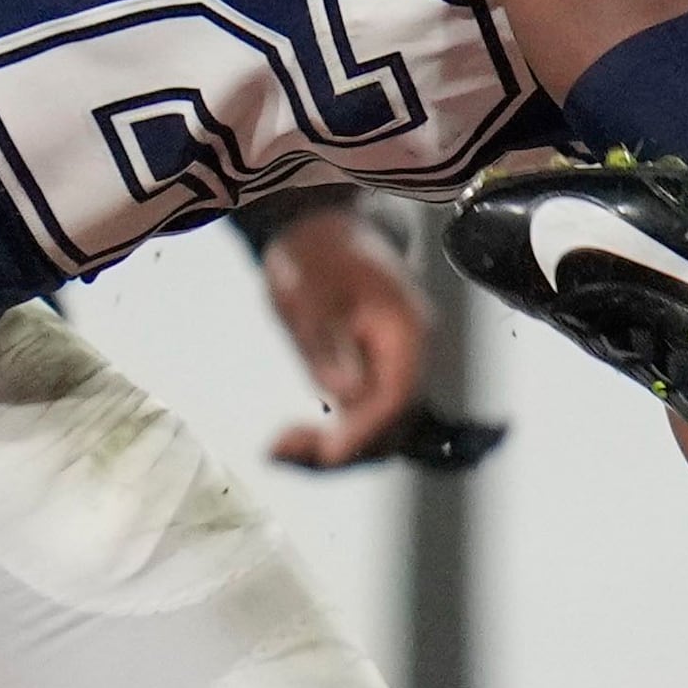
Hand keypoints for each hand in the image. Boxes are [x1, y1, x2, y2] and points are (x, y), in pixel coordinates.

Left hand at [255, 201, 437, 466]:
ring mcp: (394, 374)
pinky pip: (361, 426)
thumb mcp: (310, 294)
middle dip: (343, 449)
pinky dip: (328, 440)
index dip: (367, 431)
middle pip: (393, 427)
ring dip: (332, 451)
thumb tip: (346, 393)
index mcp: (406, 331)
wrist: (319, 233)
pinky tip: (286, 443)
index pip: (399, 396)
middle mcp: (410, 359)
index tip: (327, 454)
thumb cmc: (314, 256)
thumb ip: (328, 344)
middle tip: (280, 449)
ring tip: (277, 448)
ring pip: (378, 435)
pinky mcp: (373, 384)